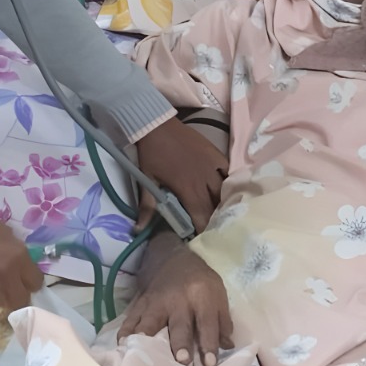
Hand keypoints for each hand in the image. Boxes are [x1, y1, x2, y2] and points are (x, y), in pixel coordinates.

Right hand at [0, 213, 44, 324]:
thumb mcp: (4, 233)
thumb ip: (15, 251)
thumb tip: (20, 264)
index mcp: (19, 256)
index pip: (36, 282)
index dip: (29, 284)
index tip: (22, 284)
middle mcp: (8, 274)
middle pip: (23, 300)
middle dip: (17, 298)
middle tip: (9, 295)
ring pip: (5, 311)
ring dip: (0, 308)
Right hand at [118, 238, 232, 365]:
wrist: (171, 259)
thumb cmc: (199, 281)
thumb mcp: (218, 293)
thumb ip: (223, 321)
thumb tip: (226, 347)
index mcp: (202, 296)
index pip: (207, 322)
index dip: (209, 343)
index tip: (210, 363)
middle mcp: (179, 301)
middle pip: (180, 325)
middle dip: (180, 343)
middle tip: (181, 361)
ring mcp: (156, 303)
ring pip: (151, 324)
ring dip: (149, 341)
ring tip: (145, 358)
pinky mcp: (140, 305)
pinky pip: (131, 320)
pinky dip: (126, 334)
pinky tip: (123, 348)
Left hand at [134, 117, 226, 232]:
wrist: (157, 125)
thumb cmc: (151, 154)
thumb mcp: (147, 181)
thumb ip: (147, 207)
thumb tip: (138, 230)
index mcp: (187, 188)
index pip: (201, 215)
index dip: (204, 229)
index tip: (204, 239)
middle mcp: (204, 179)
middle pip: (215, 205)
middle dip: (215, 219)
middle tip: (214, 229)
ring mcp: (212, 165)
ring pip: (224, 190)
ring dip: (223, 203)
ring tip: (222, 213)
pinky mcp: (216, 154)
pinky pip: (228, 172)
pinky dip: (228, 183)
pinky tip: (228, 191)